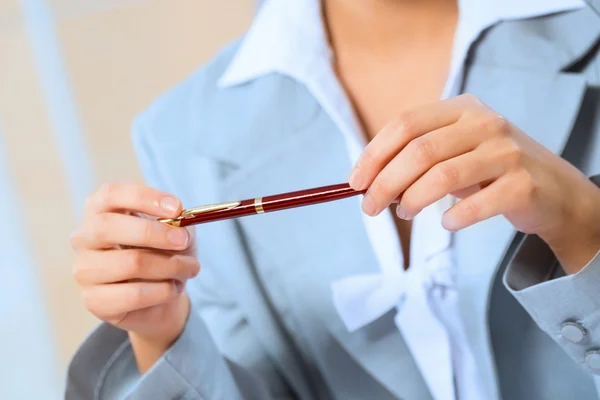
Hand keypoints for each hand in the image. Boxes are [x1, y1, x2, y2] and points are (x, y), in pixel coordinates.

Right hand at [71, 183, 199, 370]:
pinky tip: (173, 288)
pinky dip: (163, 291)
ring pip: (129, 263)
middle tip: (183, 240)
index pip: (111, 194)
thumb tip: (180, 226)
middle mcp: (84, 237)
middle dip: (154, 233)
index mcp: (100, 209)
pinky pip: (133, 295)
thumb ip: (177, 223)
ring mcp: (84, 270)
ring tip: (189, 268)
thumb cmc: (163, 253)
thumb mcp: (176, 230)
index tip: (177, 208)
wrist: (161, 297)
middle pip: (108, 226)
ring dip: (169, 266)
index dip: (144, 198)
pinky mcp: (94, 301)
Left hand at [349, 94, 599, 273]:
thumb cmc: (489, 170)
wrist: (553, 189)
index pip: (405, 124)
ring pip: (443, 176)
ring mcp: (507, 151)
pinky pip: (476, 204)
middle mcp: (485, 122)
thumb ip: (416, 158)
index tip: (355, 183)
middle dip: (385, 183)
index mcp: (461, 109)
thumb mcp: (454, 152)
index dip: (374, 154)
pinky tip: (446, 224)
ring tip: (404, 212)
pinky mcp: (524, 184)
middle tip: (370, 207)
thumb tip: (367, 182)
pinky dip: (453, 218)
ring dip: (413, 200)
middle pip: (419, 151)